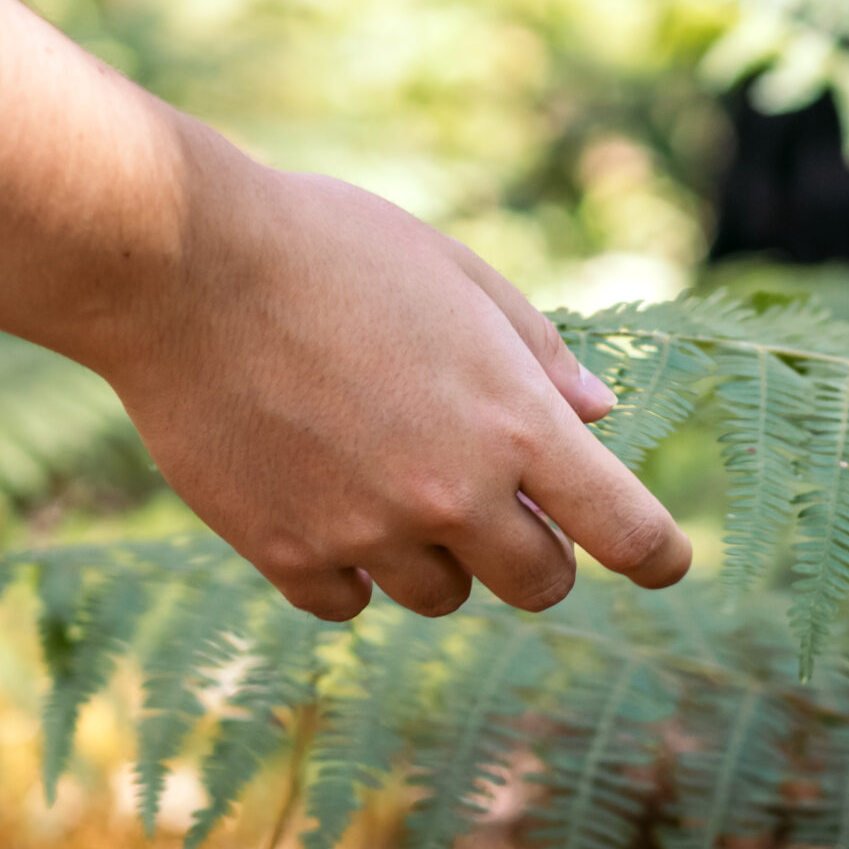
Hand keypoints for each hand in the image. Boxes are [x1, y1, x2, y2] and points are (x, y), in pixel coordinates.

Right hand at [86, 131, 692, 620]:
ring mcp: (366, 532)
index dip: (660, 555)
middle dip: (531, 548)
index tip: (667, 562)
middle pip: (538, 584)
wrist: (182, 266)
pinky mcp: (285, 553)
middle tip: (492, 497)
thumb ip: (536, 354)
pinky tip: (319, 499)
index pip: (624, 530)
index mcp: (514, 422)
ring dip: (434, 554)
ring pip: (439, 597)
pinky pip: (347, 603)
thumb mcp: (454, 273)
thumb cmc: (328, 245)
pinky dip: (346, 569)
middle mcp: (451, 494)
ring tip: (381, 471)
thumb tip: (600, 416)